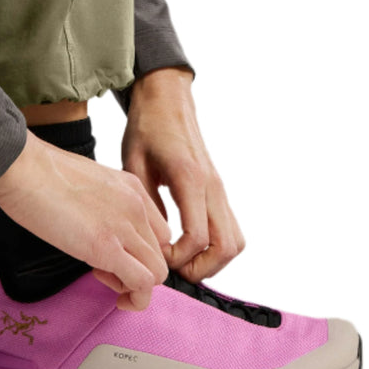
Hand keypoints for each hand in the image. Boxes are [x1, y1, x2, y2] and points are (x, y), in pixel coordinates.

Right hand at [0, 132, 170, 310]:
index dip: (141, 251)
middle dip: (137, 270)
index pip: (159, 232)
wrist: (23, 167)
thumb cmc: (41, 174)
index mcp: (131, 188)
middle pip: (160, 254)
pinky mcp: (106, 247)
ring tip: (105, 278)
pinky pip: (142, 283)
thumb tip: (96, 228)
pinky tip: (115, 295)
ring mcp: (124, 226)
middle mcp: (136, 206)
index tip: (116, 255)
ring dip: (136, 287)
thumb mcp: (88, 183)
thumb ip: (103, 204)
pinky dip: (135, 298)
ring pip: (158, 272)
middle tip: (106, 270)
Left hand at [121, 67, 245, 283]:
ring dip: (213, 261)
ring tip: (182, 260)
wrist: (167, 100)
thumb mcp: (134, 165)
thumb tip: (154, 243)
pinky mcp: (219, 189)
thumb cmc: (147, 128)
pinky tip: (190, 244)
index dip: (177, 258)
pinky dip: (216, 246)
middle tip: (174, 268)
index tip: (156, 256)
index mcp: (189, 179)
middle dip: (201, 269)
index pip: (197, 236)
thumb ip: (146, 204)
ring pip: (235, 241)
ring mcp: (219, 188)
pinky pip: (230, 228)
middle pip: (227, 246)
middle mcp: (212, 186)